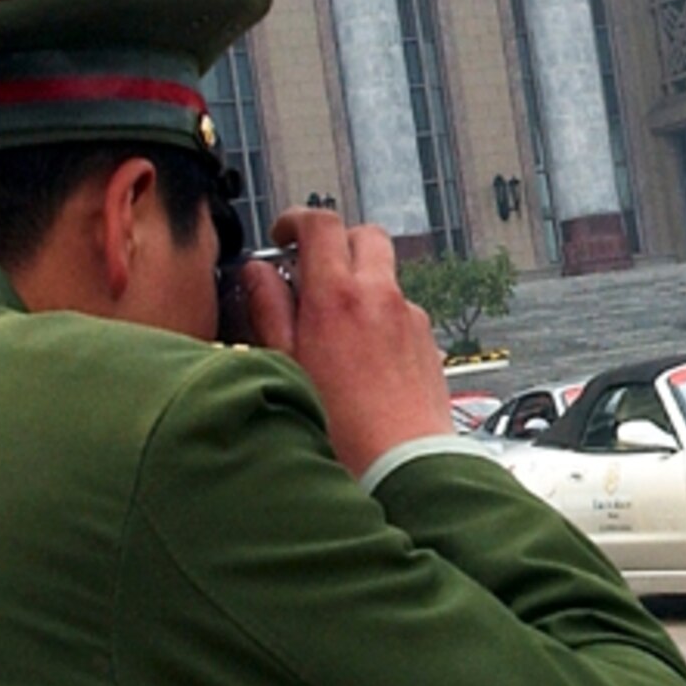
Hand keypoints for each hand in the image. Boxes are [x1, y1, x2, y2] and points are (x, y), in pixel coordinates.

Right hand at [235, 208, 451, 476]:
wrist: (403, 465)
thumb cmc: (341, 428)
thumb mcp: (286, 366)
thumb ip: (269, 310)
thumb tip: (258, 274)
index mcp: (339, 297)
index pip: (321, 224)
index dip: (296, 221)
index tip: (282, 238)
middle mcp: (381, 296)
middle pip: (363, 235)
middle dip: (334, 242)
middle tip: (308, 271)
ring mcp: (410, 316)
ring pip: (384, 273)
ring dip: (357, 280)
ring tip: (330, 322)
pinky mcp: (427, 340)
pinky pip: (400, 308)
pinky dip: (378, 313)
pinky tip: (360, 354)